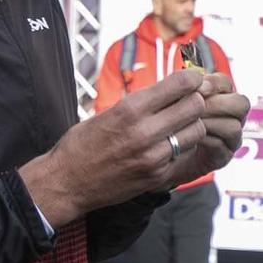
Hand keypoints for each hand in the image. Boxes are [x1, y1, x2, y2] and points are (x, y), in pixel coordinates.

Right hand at [19, 70, 208, 226]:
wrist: (66, 184)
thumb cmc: (81, 144)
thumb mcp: (108, 113)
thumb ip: (140, 103)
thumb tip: (171, 89)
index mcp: (130, 109)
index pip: (181, 84)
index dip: (192, 78)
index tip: (192, 79)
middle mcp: (144, 132)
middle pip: (195, 106)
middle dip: (195, 100)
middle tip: (188, 102)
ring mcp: (153, 157)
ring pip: (196, 131)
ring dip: (191, 125)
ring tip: (177, 126)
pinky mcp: (156, 176)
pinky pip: (181, 154)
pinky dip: (179, 147)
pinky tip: (166, 145)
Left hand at [165, 80, 250, 185]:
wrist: (159, 157)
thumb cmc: (166, 125)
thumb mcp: (172, 104)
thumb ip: (183, 91)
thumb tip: (188, 78)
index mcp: (220, 97)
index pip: (226, 84)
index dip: (214, 84)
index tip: (197, 88)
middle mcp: (230, 116)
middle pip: (240, 104)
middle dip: (217, 104)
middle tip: (196, 108)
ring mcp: (230, 138)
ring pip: (233, 126)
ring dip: (210, 123)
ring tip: (189, 124)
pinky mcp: (223, 156)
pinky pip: (222, 146)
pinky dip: (206, 140)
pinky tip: (189, 138)